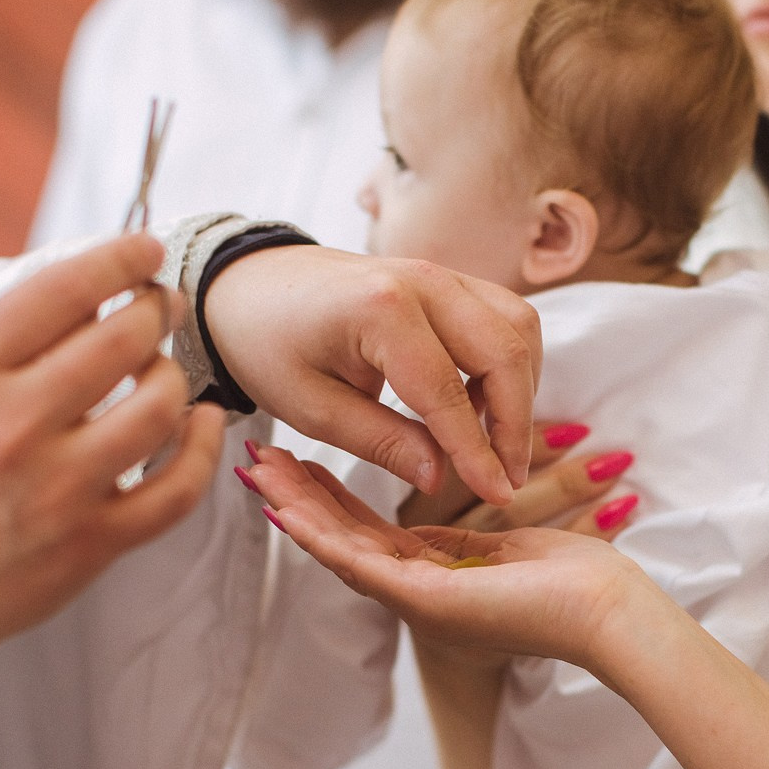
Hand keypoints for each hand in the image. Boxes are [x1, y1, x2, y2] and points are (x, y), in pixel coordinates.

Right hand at [0, 235, 224, 644]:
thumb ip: (7, 340)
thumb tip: (95, 292)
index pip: (63, 288)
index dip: (120, 258)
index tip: (145, 252)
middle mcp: (12, 423)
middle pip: (124, 338)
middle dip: (156, 309)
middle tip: (160, 308)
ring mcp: (57, 487)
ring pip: (160, 405)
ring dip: (173, 376)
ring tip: (161, 372)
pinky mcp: (92, 540)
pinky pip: (178, 486)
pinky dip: (201, 445)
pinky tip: (201, 420)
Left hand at [203, 247, 541, 505]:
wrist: (248, 288)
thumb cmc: (268, 347)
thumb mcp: (312, 409)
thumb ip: (382, 442)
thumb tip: (441, 479)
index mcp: (379, 309)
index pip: (448, 391)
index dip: (477, 451)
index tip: (498, 496)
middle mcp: (423, 280)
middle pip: (507, 349)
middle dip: (515, 421)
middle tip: (507, 478)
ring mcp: (441, 273)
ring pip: (519, 327)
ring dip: (519, 388)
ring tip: (492, 442)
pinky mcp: (449, 280)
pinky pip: (504, 317)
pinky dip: (507, 363)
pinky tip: (478, 405)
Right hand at [241, 444, 655, 667]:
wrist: (608, 613)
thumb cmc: (576, 581)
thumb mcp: (506, 547)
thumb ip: (465, 540)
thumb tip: (444, 518)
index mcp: (435, 584)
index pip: (368, 537)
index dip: (329, 501)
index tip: (300, 465)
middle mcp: (417, 599)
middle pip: (341, 543)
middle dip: (298, 500)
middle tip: (256, 463)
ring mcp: (417, 603)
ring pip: (339, 551)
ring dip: (295, 510)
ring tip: (257, 474)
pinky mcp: (426, 599)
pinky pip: (360, 562)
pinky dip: (319, 535)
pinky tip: (287, 510)